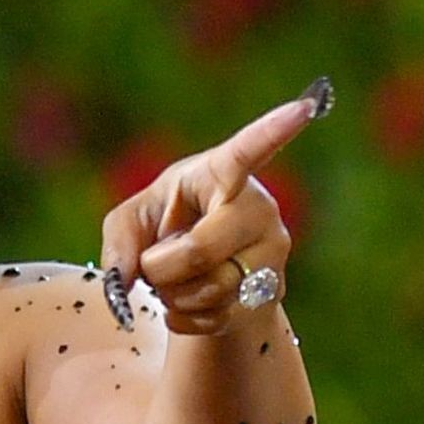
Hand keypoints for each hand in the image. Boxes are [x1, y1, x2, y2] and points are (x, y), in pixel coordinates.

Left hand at [99, 77, 331, 336]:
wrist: (198, 277)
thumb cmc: (162, 229)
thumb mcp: (130, 222)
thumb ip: (119, 242)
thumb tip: (124, 281)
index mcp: (221, 174)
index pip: (247, 151)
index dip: (273, 130)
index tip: (303, 106)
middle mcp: (257, 208)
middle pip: (202, 250)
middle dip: (162, 268)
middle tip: (154, 265)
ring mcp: (271, 251)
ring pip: (213, 289)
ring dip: (174, 295)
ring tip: (174, 281)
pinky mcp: (271, 290)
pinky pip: (219, 316)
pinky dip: (185, 318)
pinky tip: (185, 302)